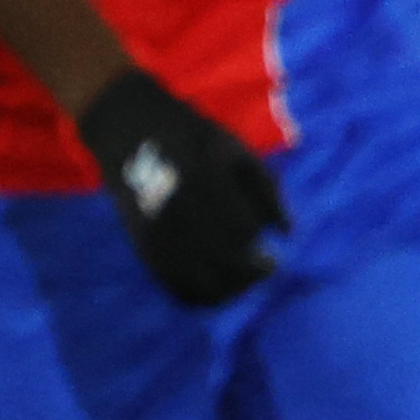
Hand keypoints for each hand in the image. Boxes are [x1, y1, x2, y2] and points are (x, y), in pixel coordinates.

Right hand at [74, 68, 291, 308]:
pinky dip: (196, 292)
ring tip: (238, 278)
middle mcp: (183, 217)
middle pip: (224, 270)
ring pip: (199, 288)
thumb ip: (267, 191)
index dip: (262, 262)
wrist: (131, 128)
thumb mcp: (238, 152)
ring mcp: (160, 235)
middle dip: (248, 276)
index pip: (243, 245)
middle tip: (260, 268)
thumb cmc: (194, 137)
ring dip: (225, 290)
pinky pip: (173, 285)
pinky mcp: (142, 245)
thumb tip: (288, 232)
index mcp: (210, 193)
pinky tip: (212, 279)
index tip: (272, 259)